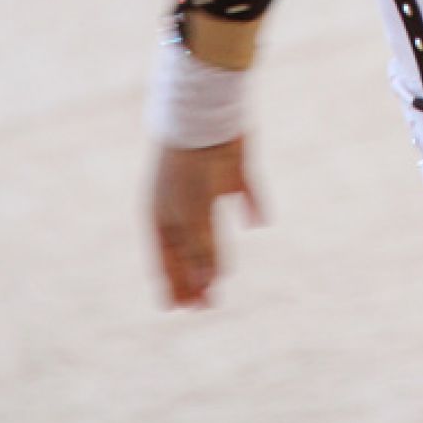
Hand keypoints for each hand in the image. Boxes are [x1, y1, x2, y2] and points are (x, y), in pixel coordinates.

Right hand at [149, 133, 266, 309]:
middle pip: (188, 247)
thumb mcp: (193, 215)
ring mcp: (208, 183)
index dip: (173, 284)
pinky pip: (245, 191)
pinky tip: (260, 221)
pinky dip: (252, 205)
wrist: (207, 112)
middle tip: (207, 305)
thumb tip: (208, 286)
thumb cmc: (190, 168)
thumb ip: (201, 250)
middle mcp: (183, 201)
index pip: (165, 258)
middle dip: (195, 276)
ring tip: (225, 275)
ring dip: (217, 252)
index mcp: (162, 214)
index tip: (182, 310)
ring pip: (211, 226)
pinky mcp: (236, 167)